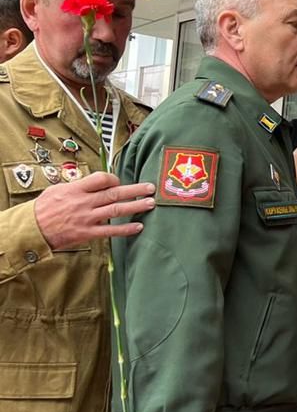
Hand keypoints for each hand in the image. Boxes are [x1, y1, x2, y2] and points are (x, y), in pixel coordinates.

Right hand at [34, 172, 155, 249]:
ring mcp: (87, 218)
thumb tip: (95, 182)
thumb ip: (78, 186)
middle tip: (151, 188)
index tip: (119, 181)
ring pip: (116, 210)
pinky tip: (138, 227)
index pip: (101, 178)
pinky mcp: (87, 233)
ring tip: (150, 203)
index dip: (113, 178)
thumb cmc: (43, 209)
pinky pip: (110, 231)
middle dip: (135, 190)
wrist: (31, 230)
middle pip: (114, 193)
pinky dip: (125, 229)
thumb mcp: (57, 190)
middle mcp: (84, 202)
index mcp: (76, 189)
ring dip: (135, 206)